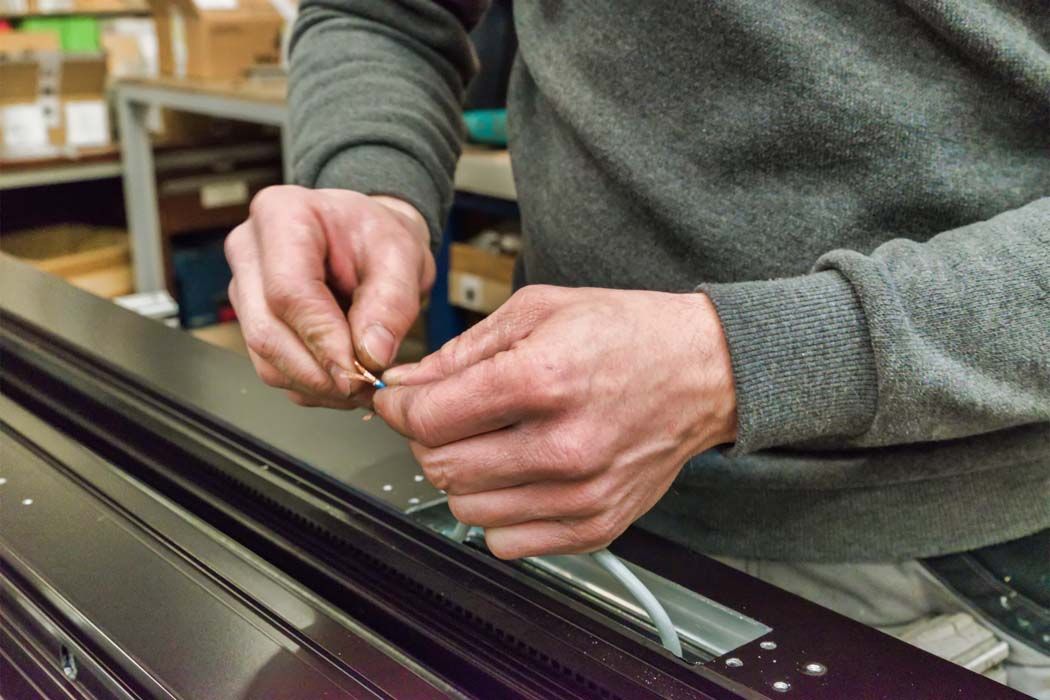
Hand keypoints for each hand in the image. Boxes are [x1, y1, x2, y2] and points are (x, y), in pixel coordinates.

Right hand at [224, 186, 433, 407]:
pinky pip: (272, 368)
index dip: (323, 338)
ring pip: (266, 359)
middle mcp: (249, 251)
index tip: (358, 370)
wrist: (367, 237)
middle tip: (366, 385)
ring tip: (363, 383)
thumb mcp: (403, 256)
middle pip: (267, 331)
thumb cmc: (378, 236)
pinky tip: (344, 379)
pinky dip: (311, 385)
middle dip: (319, 371)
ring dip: (317, 384)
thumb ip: (392, 303)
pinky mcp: (251, 320)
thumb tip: (372, 355)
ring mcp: (244, 288)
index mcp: (281, 214)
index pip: (288, 291)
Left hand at [375, 285, 736, 558]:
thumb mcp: (539, 310)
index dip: (399, 407)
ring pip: (466, 509)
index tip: (399, 401)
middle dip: (427, 438)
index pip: (429, 417)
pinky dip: (498, 513)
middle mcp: (563, 445)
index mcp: (544, 379)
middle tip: (445, 417)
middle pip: (442, 466)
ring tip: (489, 443)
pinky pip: (507, 543)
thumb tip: (407, 383)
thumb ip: (463, 351)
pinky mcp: (597, 525)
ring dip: (462, 477)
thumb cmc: (628, 334)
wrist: (703, 371)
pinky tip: (518, 476)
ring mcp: (581, 494)